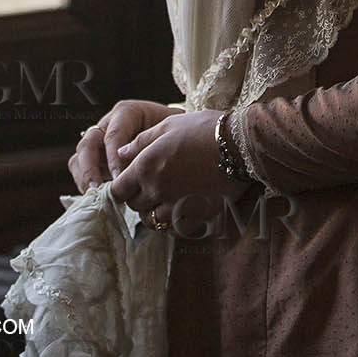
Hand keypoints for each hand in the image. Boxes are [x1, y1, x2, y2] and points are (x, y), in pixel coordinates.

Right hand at [68, 99, 180, 191]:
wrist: (172, 134)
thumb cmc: (173, 133)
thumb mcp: (167, 132)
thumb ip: (152, 145)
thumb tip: (134, 169)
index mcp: (126, 112)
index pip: (113, 134)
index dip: (113, 157)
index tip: (119, 178)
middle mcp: (108, 124)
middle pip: (88, 143)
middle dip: (90, 168)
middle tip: (98, 189)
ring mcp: (98, 140)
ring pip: (79, 155)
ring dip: (84, 177)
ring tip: (95, 196)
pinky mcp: (94, 156)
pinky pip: (78, 167)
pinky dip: (83, 181)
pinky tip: (96, 196)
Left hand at [107, 109, 249, 228]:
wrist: (239, 144)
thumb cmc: (203, 129)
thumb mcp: (168, 126)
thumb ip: (140, 142)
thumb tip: (120, 154)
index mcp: (145, 167)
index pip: (118, 191)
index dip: (122, 188)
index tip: (131, 183)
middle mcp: (157, 190)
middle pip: (135, 206)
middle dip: (139, 198)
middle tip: (152, 187)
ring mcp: (176, 206)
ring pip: (153, 221)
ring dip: (155, 212)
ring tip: (166, 199)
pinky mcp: (196, 217)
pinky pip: (175, 230)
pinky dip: (174, 223)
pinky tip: (181, 210)